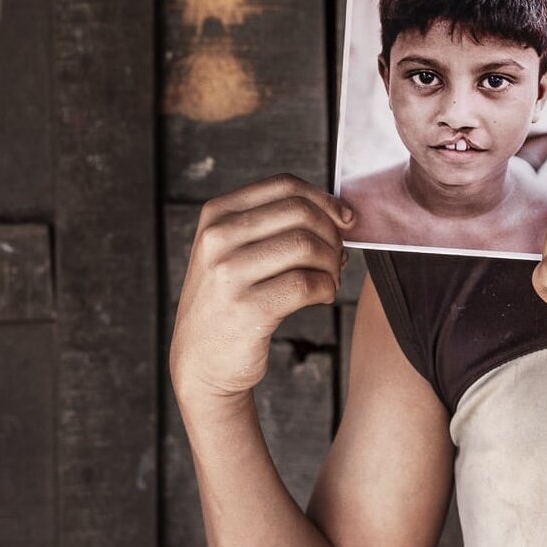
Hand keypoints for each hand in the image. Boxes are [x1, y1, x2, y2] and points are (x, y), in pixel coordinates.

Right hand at [171, 173, 352, 406]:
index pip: (285, 185)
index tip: (345, 220)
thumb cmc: (231, 301)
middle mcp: (217, 238)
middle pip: (301, 213)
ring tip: (329, 279)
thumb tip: (341, 214)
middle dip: (332, 235)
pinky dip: (326, 288)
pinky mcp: (246, 307)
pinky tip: (321, 296)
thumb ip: (277, 226)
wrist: (201, 361)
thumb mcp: (236, 251)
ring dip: (332, 263)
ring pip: (306, 246)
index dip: (325, 200)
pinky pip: (306, 284)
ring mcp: (228, 272)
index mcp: (217, 214)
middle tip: (337, 258)